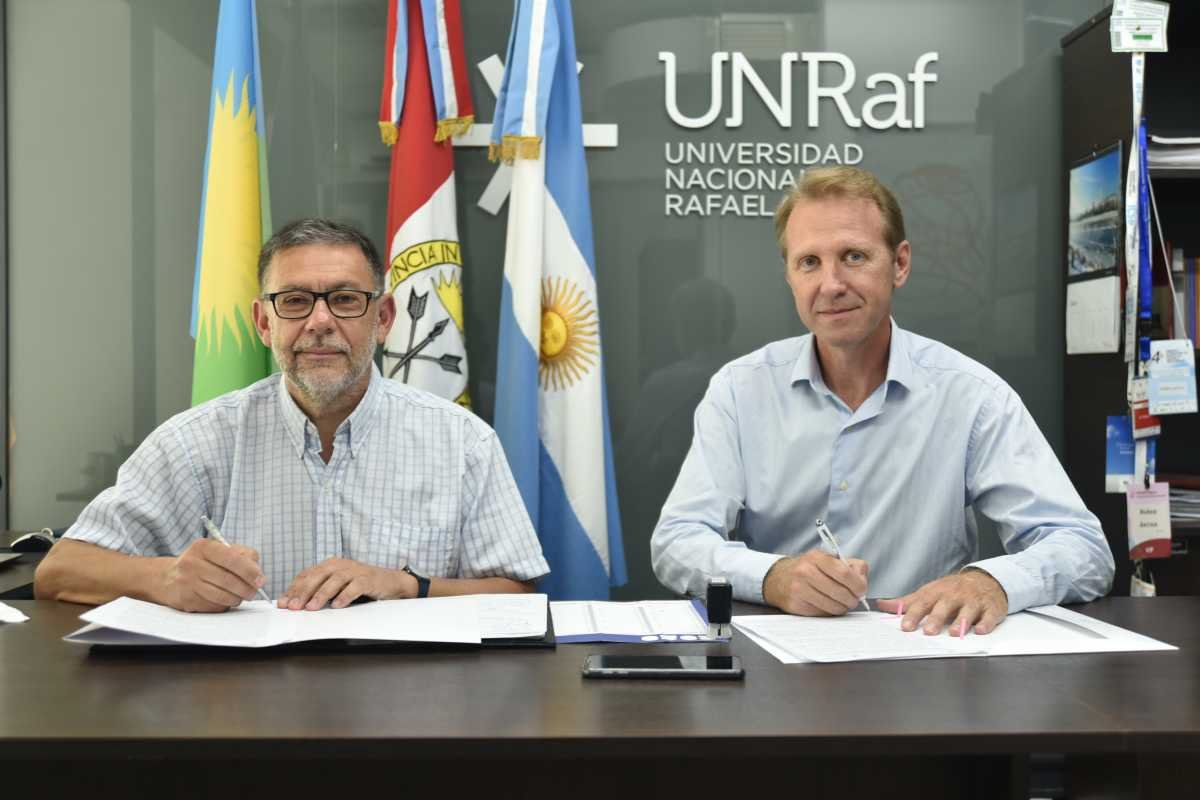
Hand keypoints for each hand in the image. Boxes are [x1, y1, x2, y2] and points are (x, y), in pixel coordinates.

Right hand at [159, 538, 264, 612]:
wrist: (167, 578)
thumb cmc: (201, 563)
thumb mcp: (218, 551)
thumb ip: (240, 555)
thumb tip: (257, 573)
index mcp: (203, 547)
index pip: (232, 558)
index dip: (250, 571)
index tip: (261, 579)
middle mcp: (192, 563)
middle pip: (228, 579)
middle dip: (247, 588)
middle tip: (255, 591)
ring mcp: (187, 582)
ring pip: (222, 595)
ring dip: (238, 598)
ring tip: (242, 596)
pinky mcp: (186, 599)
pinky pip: (213, 605)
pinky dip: (224, 604)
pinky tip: (224, 599)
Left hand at [279, 558, 415, 609]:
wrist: (390, 582)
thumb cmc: (360, 584)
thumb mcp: (336, 586)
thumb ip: (318, 591)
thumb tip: (294, 603)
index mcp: (329, 565)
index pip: (307, 575)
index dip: (293, 589)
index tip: (283, 603)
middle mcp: (340, 565)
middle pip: (317, 576)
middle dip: (303, 592)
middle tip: (293, 606)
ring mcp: (355, 571)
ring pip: (334, 580)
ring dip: (321, 594)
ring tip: (311, 607)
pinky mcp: (368, 579)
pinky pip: (355, 586)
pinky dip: (345, 595)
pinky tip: (337, 605)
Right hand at [762, 550, 868, 615]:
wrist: (777, 578)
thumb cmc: (808, 569)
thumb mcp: (827, 559)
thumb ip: (850, 566)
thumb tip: (862, 580)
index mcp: (816, 557)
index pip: (844, 573)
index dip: (858, 584)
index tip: (861, 590)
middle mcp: (805, 571)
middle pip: (840, 592)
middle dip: (852, 599)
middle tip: (853, 600)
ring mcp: (799, 589)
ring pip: (833, 606)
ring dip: (842, 608)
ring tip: (841, 603)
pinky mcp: (795, 605)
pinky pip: (822, 614)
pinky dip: (829, 612)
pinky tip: (826, 605)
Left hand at [875, 569, 1008, 635]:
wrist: (985, 581)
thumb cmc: (951, 590)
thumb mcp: (929, 592)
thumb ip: (907, 602)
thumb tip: (881, 605)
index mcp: (937, 592)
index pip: (923, 603)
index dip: (913, 614)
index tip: (905, 626)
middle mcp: (955, 596)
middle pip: (944, 606)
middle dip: (936, 618)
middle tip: (928, 631)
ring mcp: (974, 601)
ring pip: (967, 611)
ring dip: (960, 622)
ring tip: (953, 633)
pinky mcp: (991, 608)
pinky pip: (989, 616)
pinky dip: (986, 623)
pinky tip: (980, 630)